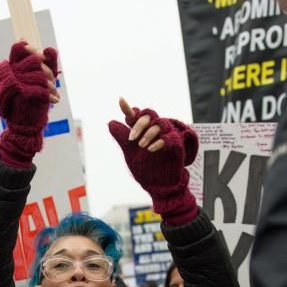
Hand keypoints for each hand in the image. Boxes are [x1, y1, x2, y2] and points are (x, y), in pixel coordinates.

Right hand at [0, 41, 59, 164]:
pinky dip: (49, 95)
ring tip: (54, 93)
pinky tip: (54, 100)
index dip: (30, 49)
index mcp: (10, 68)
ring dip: (50, 84)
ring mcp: (13, 82)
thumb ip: (46, 65)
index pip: (18, 49)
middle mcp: (9, 73)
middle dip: (46, 70)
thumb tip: (50, 48)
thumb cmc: (32, 103)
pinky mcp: (19, 94)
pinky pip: (39, 88)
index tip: (42, 57)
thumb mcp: (41, 82)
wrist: (24, 127)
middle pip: (33, 60)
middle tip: (53, 82)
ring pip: (38, 74)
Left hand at [108, 98, 197, 213]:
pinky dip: (159, 142)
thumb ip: (122, 138)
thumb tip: (110, 122)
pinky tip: (151, 149)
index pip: (135, 117)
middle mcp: (154, 131)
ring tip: (142, 146)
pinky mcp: (176, 145)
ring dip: (148, 134)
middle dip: (139, 124)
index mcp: (142, 131)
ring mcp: (166, 136)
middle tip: (131, 138)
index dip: (127, 109)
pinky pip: (169, 137)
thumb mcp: (130, 153)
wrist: (157, 186)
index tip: (120, 100)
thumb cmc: (145, 169)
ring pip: (159, 124)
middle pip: (149, 115)